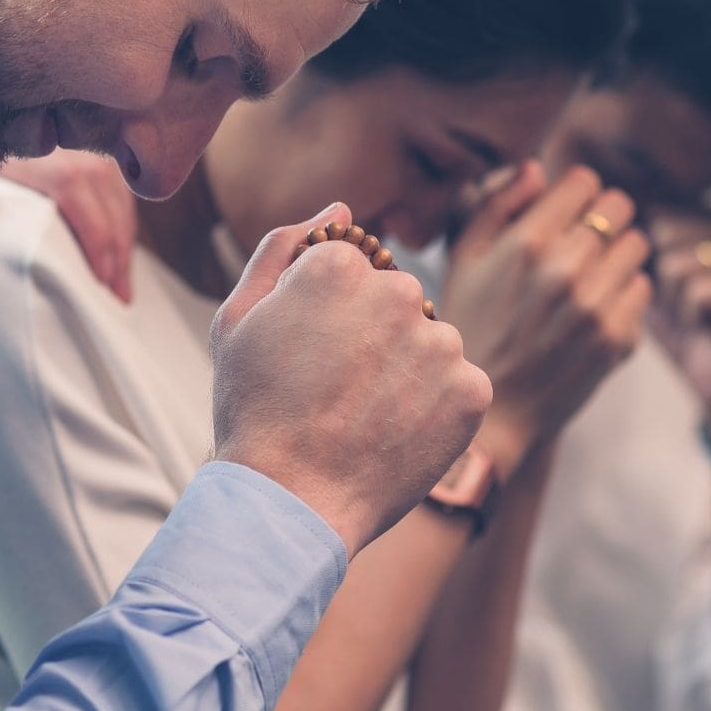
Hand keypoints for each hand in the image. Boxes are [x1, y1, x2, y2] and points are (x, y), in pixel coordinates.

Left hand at [0, 149, 138, 301]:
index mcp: (48, 159)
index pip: (82, 201)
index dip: (95, 240)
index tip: (99, 278)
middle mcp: (78, 152)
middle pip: (110, 207)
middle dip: (118, 255)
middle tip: (117, 297)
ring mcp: (94, 151)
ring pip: (122, 203)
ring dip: (125, 245)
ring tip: (122, 285)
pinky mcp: (102, 154)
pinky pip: (122, 194)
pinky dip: (124, 225)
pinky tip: (120, 254)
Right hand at [211, 203, 492, 556]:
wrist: (289, 503)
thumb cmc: (254, 411)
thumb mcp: (238, 319)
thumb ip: (283, 248)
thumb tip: (341, 207)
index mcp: (340, 265)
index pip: (352, 269)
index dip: (327, 315)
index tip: (309, 356)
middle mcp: (399, 291)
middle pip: (397, 301)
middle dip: (375, 337)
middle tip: (337, 392)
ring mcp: (441, 343)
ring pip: (431, 344)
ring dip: (408, 372)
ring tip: (366, 418)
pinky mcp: (472, 391)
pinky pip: (460, 387)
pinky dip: (436, 411)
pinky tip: (396, 435)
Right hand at [438, 164, 651, 474]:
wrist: (490, 411)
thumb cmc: (470, 327)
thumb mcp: (464, 260)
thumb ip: (498, 205)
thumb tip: (538, 169)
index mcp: (527, 242)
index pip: (585, 182)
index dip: (577, 192)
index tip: (568, 210)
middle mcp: (565, 269)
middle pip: (619, 208)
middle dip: (602, 218)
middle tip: (585, 240)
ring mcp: (595, 306)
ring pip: (637, 246)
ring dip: (617, 254)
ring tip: (591, 275)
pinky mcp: (617, 338)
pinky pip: (642, 289)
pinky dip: (624, 293)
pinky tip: (595, 308)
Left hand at [646, 206, 710, 445]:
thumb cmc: (681, 325)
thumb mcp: (650, 272)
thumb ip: (637, 236)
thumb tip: (604, 205)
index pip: (655, 212)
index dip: (646, 259)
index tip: (668, 287)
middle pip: (662, 234)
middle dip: (659, 279)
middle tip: (685, 306)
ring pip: (676, 264)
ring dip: (674, 303)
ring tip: (696, 317)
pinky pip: (697, 291)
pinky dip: (691, 318)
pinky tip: (709, 329)